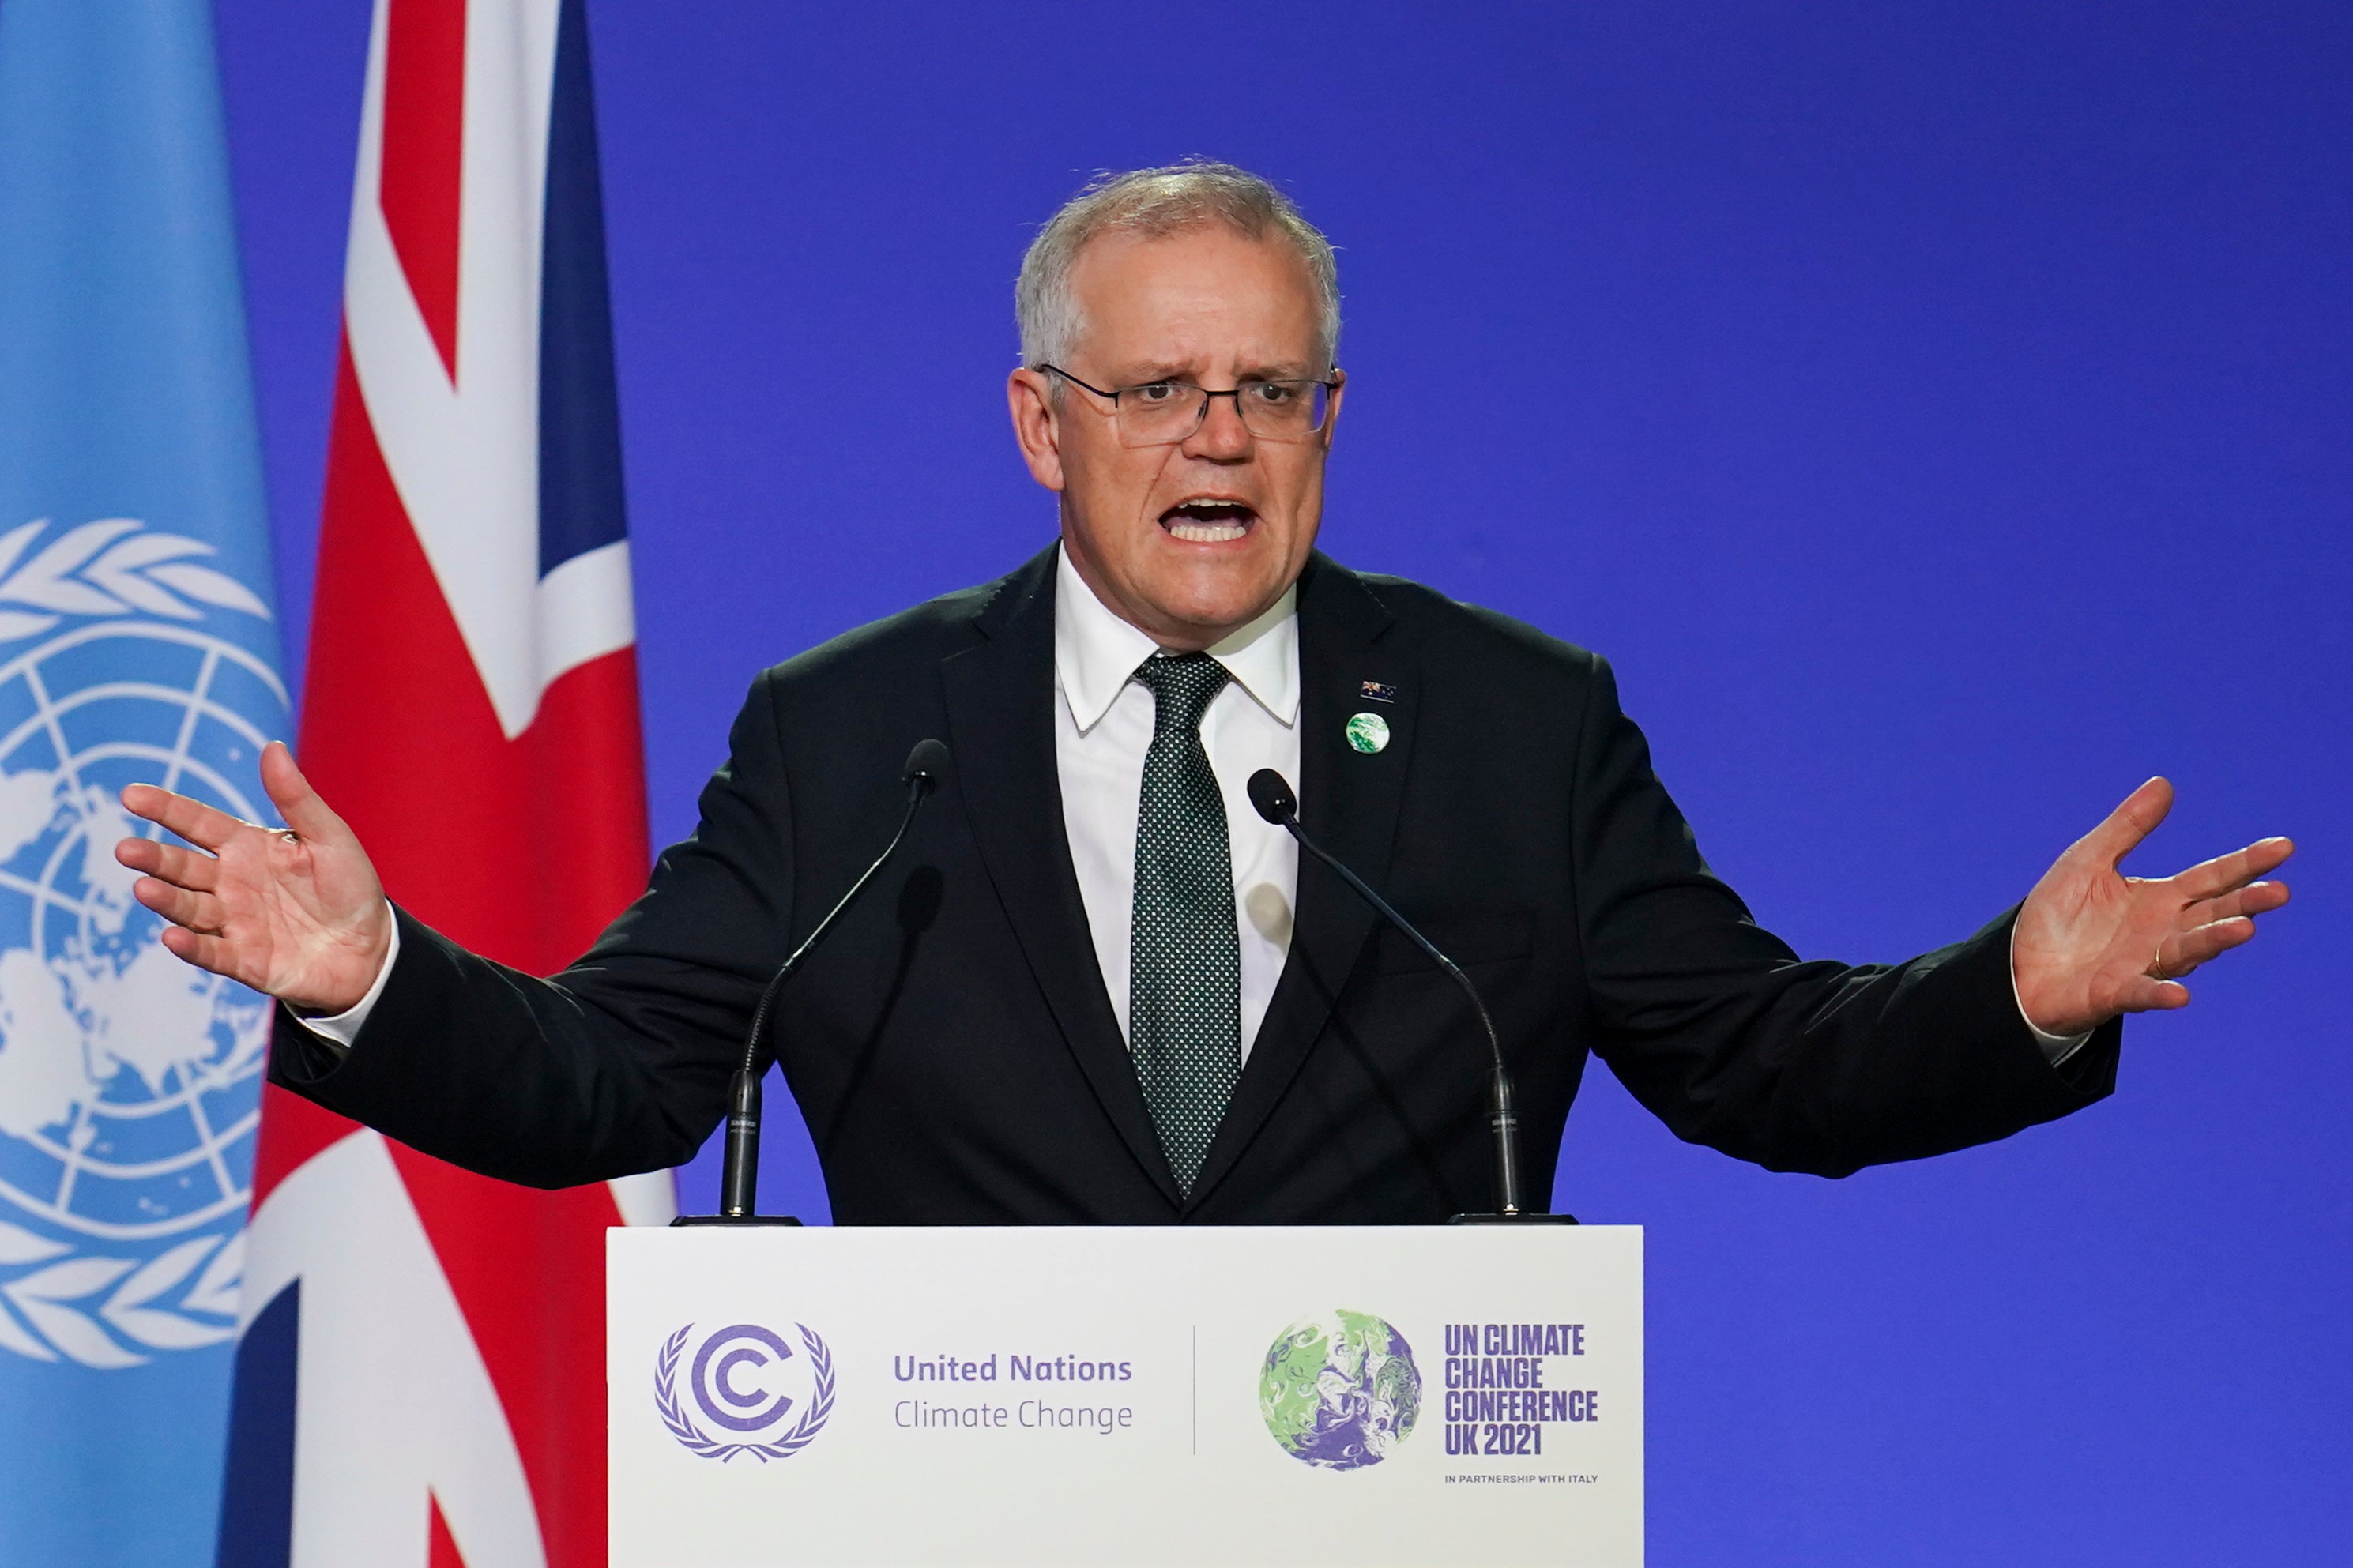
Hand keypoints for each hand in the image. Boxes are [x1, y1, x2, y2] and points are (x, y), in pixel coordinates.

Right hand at [115, 741, 391, 1013]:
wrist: (372, 948)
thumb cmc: (349, 886)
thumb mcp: (329, 837)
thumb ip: (296, 798)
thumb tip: (271, 748)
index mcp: (247, 847)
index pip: (199, 823)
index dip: (166, 809)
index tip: (130, 795)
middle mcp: (231, 883)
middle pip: (183, 867)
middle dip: (154, 858)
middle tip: (125, 850)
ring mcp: (234, 922)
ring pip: (189, 908)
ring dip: (166, 899)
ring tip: (144, 888)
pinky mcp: (244, 960)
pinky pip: (212, 952)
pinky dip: (191, 946)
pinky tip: (172, 937)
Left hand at [2013, 778, 2290, 1037]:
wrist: (2020, 966)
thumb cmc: (2060, 915)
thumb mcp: (2088, 860)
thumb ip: (2127, 828)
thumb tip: (2164, 783)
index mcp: (2161, 899)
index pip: (2212, 877)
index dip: (2246, 863)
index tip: (2283, 847)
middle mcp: (2163, 932)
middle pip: (2212, 914)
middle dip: (2245, 904)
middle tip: (2278, 891)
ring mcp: (2143, 964)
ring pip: (2186, 951)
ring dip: (2214, 942)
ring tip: (2243, 929)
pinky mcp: (2115, 993)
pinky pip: (2142, 993)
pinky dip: (2160, 994)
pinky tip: (2180, 995)